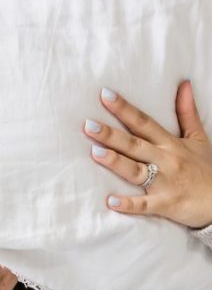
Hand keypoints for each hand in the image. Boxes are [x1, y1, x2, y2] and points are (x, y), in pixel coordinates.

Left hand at [83, 81, 211, 228]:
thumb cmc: (206, 170)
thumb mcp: (199, 138)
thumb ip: (187, 112)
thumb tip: (183, 84)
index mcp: (170, 143)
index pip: (144, 122)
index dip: (124, 109)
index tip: (105, 96)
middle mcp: (165, 160)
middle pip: (134, 144)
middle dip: (111, 135)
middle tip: (88, 125)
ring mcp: (165, 182)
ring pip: (136, 170)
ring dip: (116, 162)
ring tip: (94, 153)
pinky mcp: (165, 204)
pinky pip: (144, 205)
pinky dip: (128, 204)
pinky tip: (111, 201)